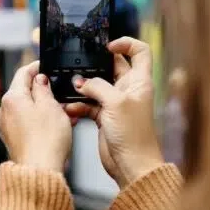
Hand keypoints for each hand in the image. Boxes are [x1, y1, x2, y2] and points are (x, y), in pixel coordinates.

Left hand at [0, 61, 72, 172]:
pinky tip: (56, 125)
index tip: (45, 65)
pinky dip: (40, 120)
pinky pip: (27, 123)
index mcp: (11, 98)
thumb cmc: (46, 141)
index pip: (23, 73)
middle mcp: (4, 111)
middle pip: (24, 92)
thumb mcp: (50, 106)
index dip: (36, 67)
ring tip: (64, 112)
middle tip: (59, 92)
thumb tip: (40, 80)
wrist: (39, 171)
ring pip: (27, 109)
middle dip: (43, 91)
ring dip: (44, 107)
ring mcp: (7, 127)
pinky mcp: (14, 140)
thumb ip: (44, 89)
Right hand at [65, 38, 162, 188]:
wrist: (131, 165)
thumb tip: (80, 81)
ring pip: (96, 86)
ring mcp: (115, 103)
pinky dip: (78, 105)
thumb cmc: (134, 135)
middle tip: (80, 66)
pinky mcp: (104, 117)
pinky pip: (88, 104)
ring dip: (83, 87)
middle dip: (94, 66)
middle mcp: (128, 90)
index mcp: (139, 82)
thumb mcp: (116, 103)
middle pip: (112, 67)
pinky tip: (70, 109)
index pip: (139, 52)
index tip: (107, 46)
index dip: (126, 44)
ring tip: (72, 89)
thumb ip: (97, 86)